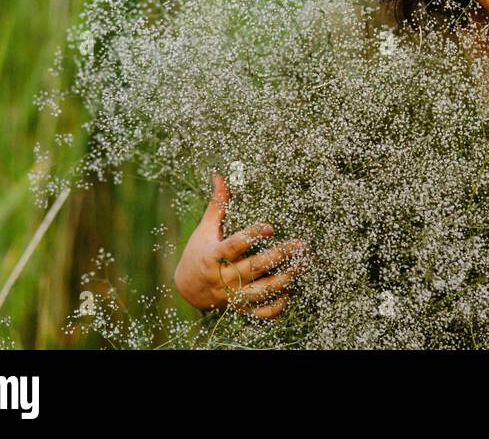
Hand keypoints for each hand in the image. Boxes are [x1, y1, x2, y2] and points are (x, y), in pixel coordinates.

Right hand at [173, 172, 304, 316]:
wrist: (187, 288)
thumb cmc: (199, 251)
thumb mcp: (206, 229)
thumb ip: (218, 204)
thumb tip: (220, 175)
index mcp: (213, 256)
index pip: (233, 246)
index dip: (251, 237)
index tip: (270, 227)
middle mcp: (223, 278)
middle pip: (253, 268)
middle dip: (277, 256)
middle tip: (299, 244)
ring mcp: (232, 295)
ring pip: (260, 292)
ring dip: (283, 280)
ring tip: (301, 265)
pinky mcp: (239, 307)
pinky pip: (260, 312)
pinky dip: (275, 306)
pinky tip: (289, 292)